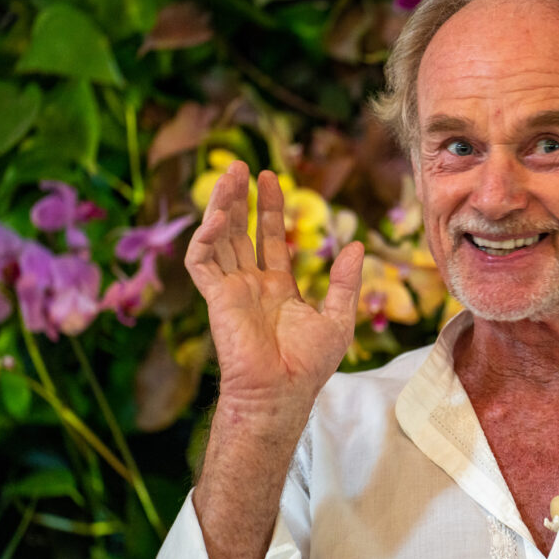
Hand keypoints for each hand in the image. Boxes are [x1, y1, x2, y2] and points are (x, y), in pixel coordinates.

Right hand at [184, 160, 363, 420]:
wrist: (283, 390)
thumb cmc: (308, 364)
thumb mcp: (338, 317)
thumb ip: (344, 281)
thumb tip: (356, 245)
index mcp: (276, 287)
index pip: (269, 239)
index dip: (268, 209)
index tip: (268, 179)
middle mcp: (250, 285)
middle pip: (241, 232)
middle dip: (241, 199)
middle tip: (242, 167)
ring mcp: (231, 290)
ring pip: (219, 239)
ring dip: (221, 207)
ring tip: (229, 176)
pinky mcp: (216, 298)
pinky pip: (202, 262)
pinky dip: (206, 237)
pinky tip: (218, 216)